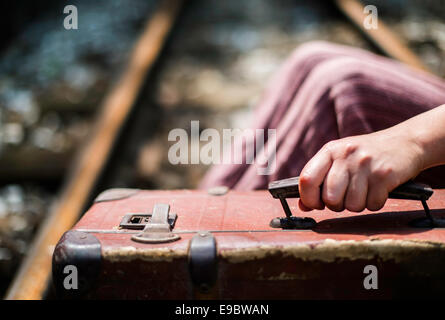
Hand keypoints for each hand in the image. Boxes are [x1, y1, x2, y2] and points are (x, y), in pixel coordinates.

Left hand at [298, 128, 424, 211]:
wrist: (406, 142)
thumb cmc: (366, 155)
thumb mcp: (339, 159)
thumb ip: (319, 179)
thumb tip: (303, 206)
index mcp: (330, 150)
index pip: (307, 179)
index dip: (308, 198)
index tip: (316, 204)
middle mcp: (346, 155)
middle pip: (330, 198)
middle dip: (337, 205)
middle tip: (346, 197)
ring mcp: (365, 165)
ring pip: (352, 205)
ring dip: (358, 204)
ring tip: (365, 190)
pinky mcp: (385, 175)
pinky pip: (372, 204)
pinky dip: (375, 202)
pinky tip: (378, 189)